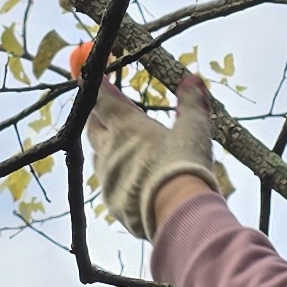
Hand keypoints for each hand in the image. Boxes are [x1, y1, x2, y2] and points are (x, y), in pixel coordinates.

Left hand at [84, 75, 227, 237]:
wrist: (177, 211)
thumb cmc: (184, 164)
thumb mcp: (195, 129)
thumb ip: (192, 103)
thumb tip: (193, 79)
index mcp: (126, 127)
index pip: (103, 98)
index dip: (97, 84)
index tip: (91, 76)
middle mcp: (110, 150)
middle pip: (92, 126)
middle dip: (96, 115)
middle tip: (102, 109)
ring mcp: (108, 179)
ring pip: (98, 157)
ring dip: (104, 147)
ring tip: (116, 146)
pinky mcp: (113, 204)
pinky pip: (108, 185)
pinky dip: (115, 177)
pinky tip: (128, 181)